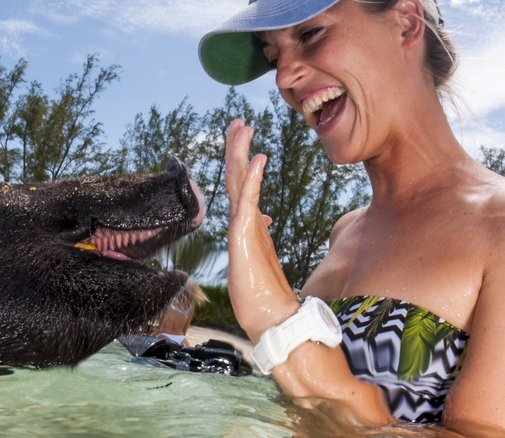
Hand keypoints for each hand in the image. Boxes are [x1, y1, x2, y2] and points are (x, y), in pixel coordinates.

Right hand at [225, 119, 299, 341]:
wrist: (268, 317)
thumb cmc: (264, 293)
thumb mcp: (263, 256)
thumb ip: (262, 234)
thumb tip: (267, 218)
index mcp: (247, 223)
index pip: (243, 183)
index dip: (243, 158)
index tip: (245, 137)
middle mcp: (242, 222)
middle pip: (236, 176)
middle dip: (237, 147)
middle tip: (239, 121)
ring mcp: (242, 229)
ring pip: (239, 182)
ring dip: (241, 153)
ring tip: (243, 128)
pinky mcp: (244, 238)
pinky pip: (250, 201)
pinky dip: (254, 178)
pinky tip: (260, 159)